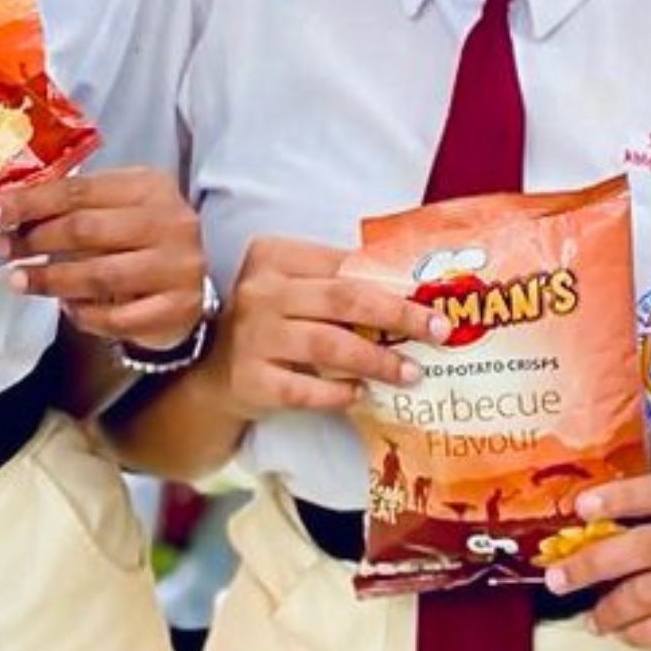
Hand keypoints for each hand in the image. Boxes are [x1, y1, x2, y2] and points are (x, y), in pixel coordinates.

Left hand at [0, 167, 204, 348]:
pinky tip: (65, 308)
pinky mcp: (179, 308)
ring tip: (19, 281)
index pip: (77, 189)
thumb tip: (1, 215)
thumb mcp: (112, 210)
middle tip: (2, 250)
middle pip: (85, 229)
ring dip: (50, 280)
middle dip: (34, 241)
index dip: (27, 202)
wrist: (188, 284)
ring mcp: (179, 266)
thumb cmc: (137, 240)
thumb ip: (70, 208)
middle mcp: (171, 220)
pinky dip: (83, 314)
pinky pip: (116, 317)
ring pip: (99, 275)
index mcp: (149, 185)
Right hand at [217, 237, 449, 419]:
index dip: (392, 281)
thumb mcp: (291, 286)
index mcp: (274, 256)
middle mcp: (260, 291)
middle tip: (439, 332)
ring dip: (377, 361)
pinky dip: (338, 394)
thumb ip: (335, 280)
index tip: (433, 299)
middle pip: (342, 299)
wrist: (212, 369)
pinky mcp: (251, 379)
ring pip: (328, 345)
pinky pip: (304, 389)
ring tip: (412, 374)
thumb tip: (410, 288)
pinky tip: (360, 394)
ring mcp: (253, 336)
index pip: (342, 264)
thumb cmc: (268, 321)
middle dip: (398, 315)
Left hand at [545, 474, 650, 650]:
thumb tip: (585, 533)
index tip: (581, 506)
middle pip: (647, 544)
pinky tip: (627, 633)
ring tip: (594, 620)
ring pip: (649, 591)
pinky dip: (639, 632)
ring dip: (611, 608)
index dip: (623, 496)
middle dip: (593, 562)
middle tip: (557, 579)